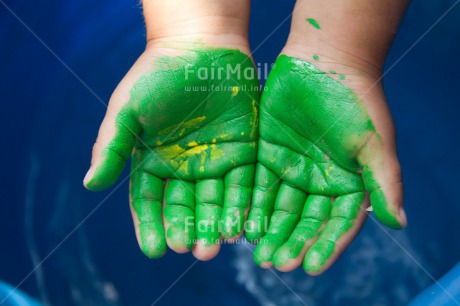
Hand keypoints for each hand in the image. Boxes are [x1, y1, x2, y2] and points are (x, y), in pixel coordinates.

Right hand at [84, 43, 258, 259]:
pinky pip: (243, 184)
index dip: (151, 226)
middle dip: (189, 230)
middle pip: (185, 206)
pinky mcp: (243, 152)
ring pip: (215, 201)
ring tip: (216, 246)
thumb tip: (90, 185)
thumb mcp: (128, 109)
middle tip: (194, 252)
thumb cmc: (158, 74)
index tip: (156, 251)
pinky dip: (242, 205)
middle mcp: (184, 167)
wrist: (201, 45)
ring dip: (216, 225)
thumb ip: (112, 147)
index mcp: (154, 161)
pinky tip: (242, 225)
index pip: (150, 201)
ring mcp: (215, 161)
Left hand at [245, 53, 406, 273]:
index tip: (311, 267)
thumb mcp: (373, 143)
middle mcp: (320, 180)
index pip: (337, 223)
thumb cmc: (355, 100)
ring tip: (259, 254)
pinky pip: (259, 186)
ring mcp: (293, 168)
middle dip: (292, 243)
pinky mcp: (268, 154)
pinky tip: (244, 225)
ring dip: (270, 231)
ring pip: (280, 208)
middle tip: (275, 264)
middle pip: (305, 221)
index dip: (325, 245)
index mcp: (348, 183)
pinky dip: (252, 206)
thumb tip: (398, 225)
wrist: (325, 61)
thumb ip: (383, 183)